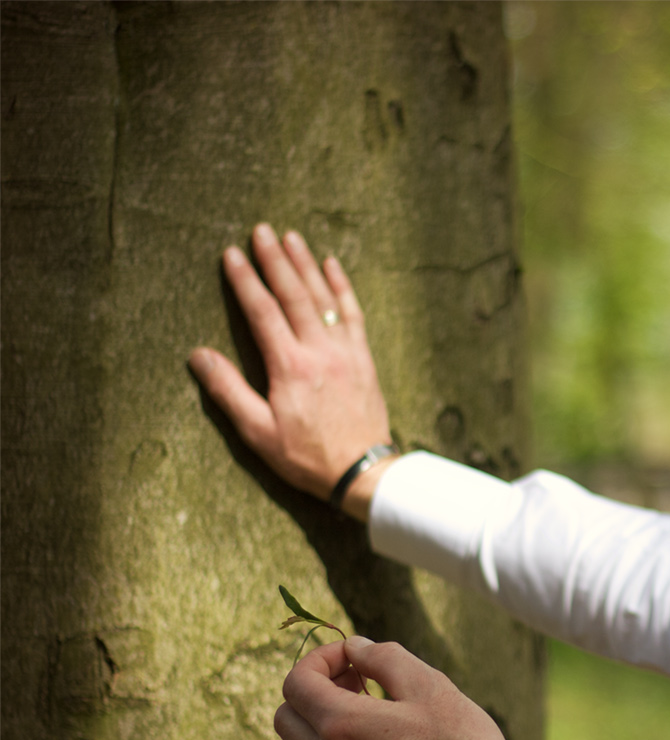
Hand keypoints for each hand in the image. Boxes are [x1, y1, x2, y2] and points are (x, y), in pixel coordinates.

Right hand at [189, 223, 395, 518]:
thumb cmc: (307, 456)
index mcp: (290, 367)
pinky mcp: (363, 358)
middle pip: (294, 294)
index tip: (231, 254)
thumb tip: (198, 356)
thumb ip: (228, 391)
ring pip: (324, 298)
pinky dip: (342, 287)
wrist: (362, 471)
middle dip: (275, 260)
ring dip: (306, 264)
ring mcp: (346, 352)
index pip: (263, 312)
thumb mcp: (258, 432)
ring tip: (291, 237)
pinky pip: (353, 313)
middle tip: (261, 229)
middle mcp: (319, 351)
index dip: (246, 281)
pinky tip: (333, 265)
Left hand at [273, 637, 536, 739]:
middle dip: (314, 691)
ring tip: (351, 723)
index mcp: (345, 726)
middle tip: (357, 686)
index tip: (349, 658)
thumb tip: (353, 648)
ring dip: (308, 732)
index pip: (297, 683)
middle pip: (286, 717)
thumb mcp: (431, 685)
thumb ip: (383, 657)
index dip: (319, 659)